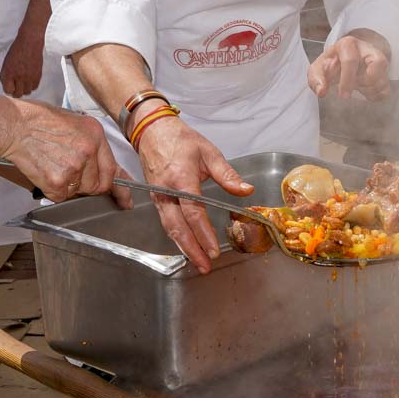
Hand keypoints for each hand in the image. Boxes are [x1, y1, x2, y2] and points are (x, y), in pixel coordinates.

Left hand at [0, 28, 44, 97]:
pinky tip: (30, 80)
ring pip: (27, 92)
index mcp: (8, 73)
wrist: (30, 42)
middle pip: (18, 94)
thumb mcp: (6, 63)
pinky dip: (32, 86)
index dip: (8, 89)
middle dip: (16, 92)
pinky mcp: (37, 75)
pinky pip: (35, 87)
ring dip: (25, 89)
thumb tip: (8, 85)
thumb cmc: (17, 50)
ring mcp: (28, 77)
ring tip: (24, 84)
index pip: (7, 90)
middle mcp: (18, 76)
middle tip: (17, 89)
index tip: (10, 87)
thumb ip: (6, 75)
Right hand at [0, 99, 127, 208]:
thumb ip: (90, 145)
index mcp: (95, 135)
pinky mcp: (58, 181)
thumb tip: (99, 166)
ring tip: (51, 165)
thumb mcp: (73, 124)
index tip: (126, 200)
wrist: (12, 125)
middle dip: (87, 185)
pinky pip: (61, 196)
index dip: (120, 188)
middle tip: (68, 173)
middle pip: (98, 185)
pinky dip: (52, 190)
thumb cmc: (36, 121)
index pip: (113, 168)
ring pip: (79, 191)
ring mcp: (74, 167)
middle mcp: (89, 151)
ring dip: (68, 186)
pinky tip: (44, 172)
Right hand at [132, 113, 253, 273]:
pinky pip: (166, 222)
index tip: (214, 249)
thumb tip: (246, 190)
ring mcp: (158, 197)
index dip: (204, 233)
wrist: (152, 131)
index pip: (193, 212)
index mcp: (181, 179)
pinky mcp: (156, 199)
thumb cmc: (181, 140)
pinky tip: (187, 247)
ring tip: (198, 263)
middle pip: (178, 227)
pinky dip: (177, 237)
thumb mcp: (209, 152)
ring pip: (170, 228)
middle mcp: (167, 191)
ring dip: (184, 247)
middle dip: (192, 249)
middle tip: (206, 266)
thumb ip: (227, 175)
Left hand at [308, 32, 390, 101]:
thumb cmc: (333, 63)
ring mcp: (379, 59)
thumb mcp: (319, 67)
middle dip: (363, 85)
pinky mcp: (386, 72)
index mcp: (348, 44)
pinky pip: (386, 90)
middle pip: (376, 67)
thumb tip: (321, 92)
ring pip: (382, 79)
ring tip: (357, 87)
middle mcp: (367, 49)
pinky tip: (365, 92)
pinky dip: (376, 96)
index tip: (343, 95)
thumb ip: (316, 79)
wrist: (349, 56)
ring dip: (368, 90)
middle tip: (349, 94)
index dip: (347, 80)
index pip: (351, 61)